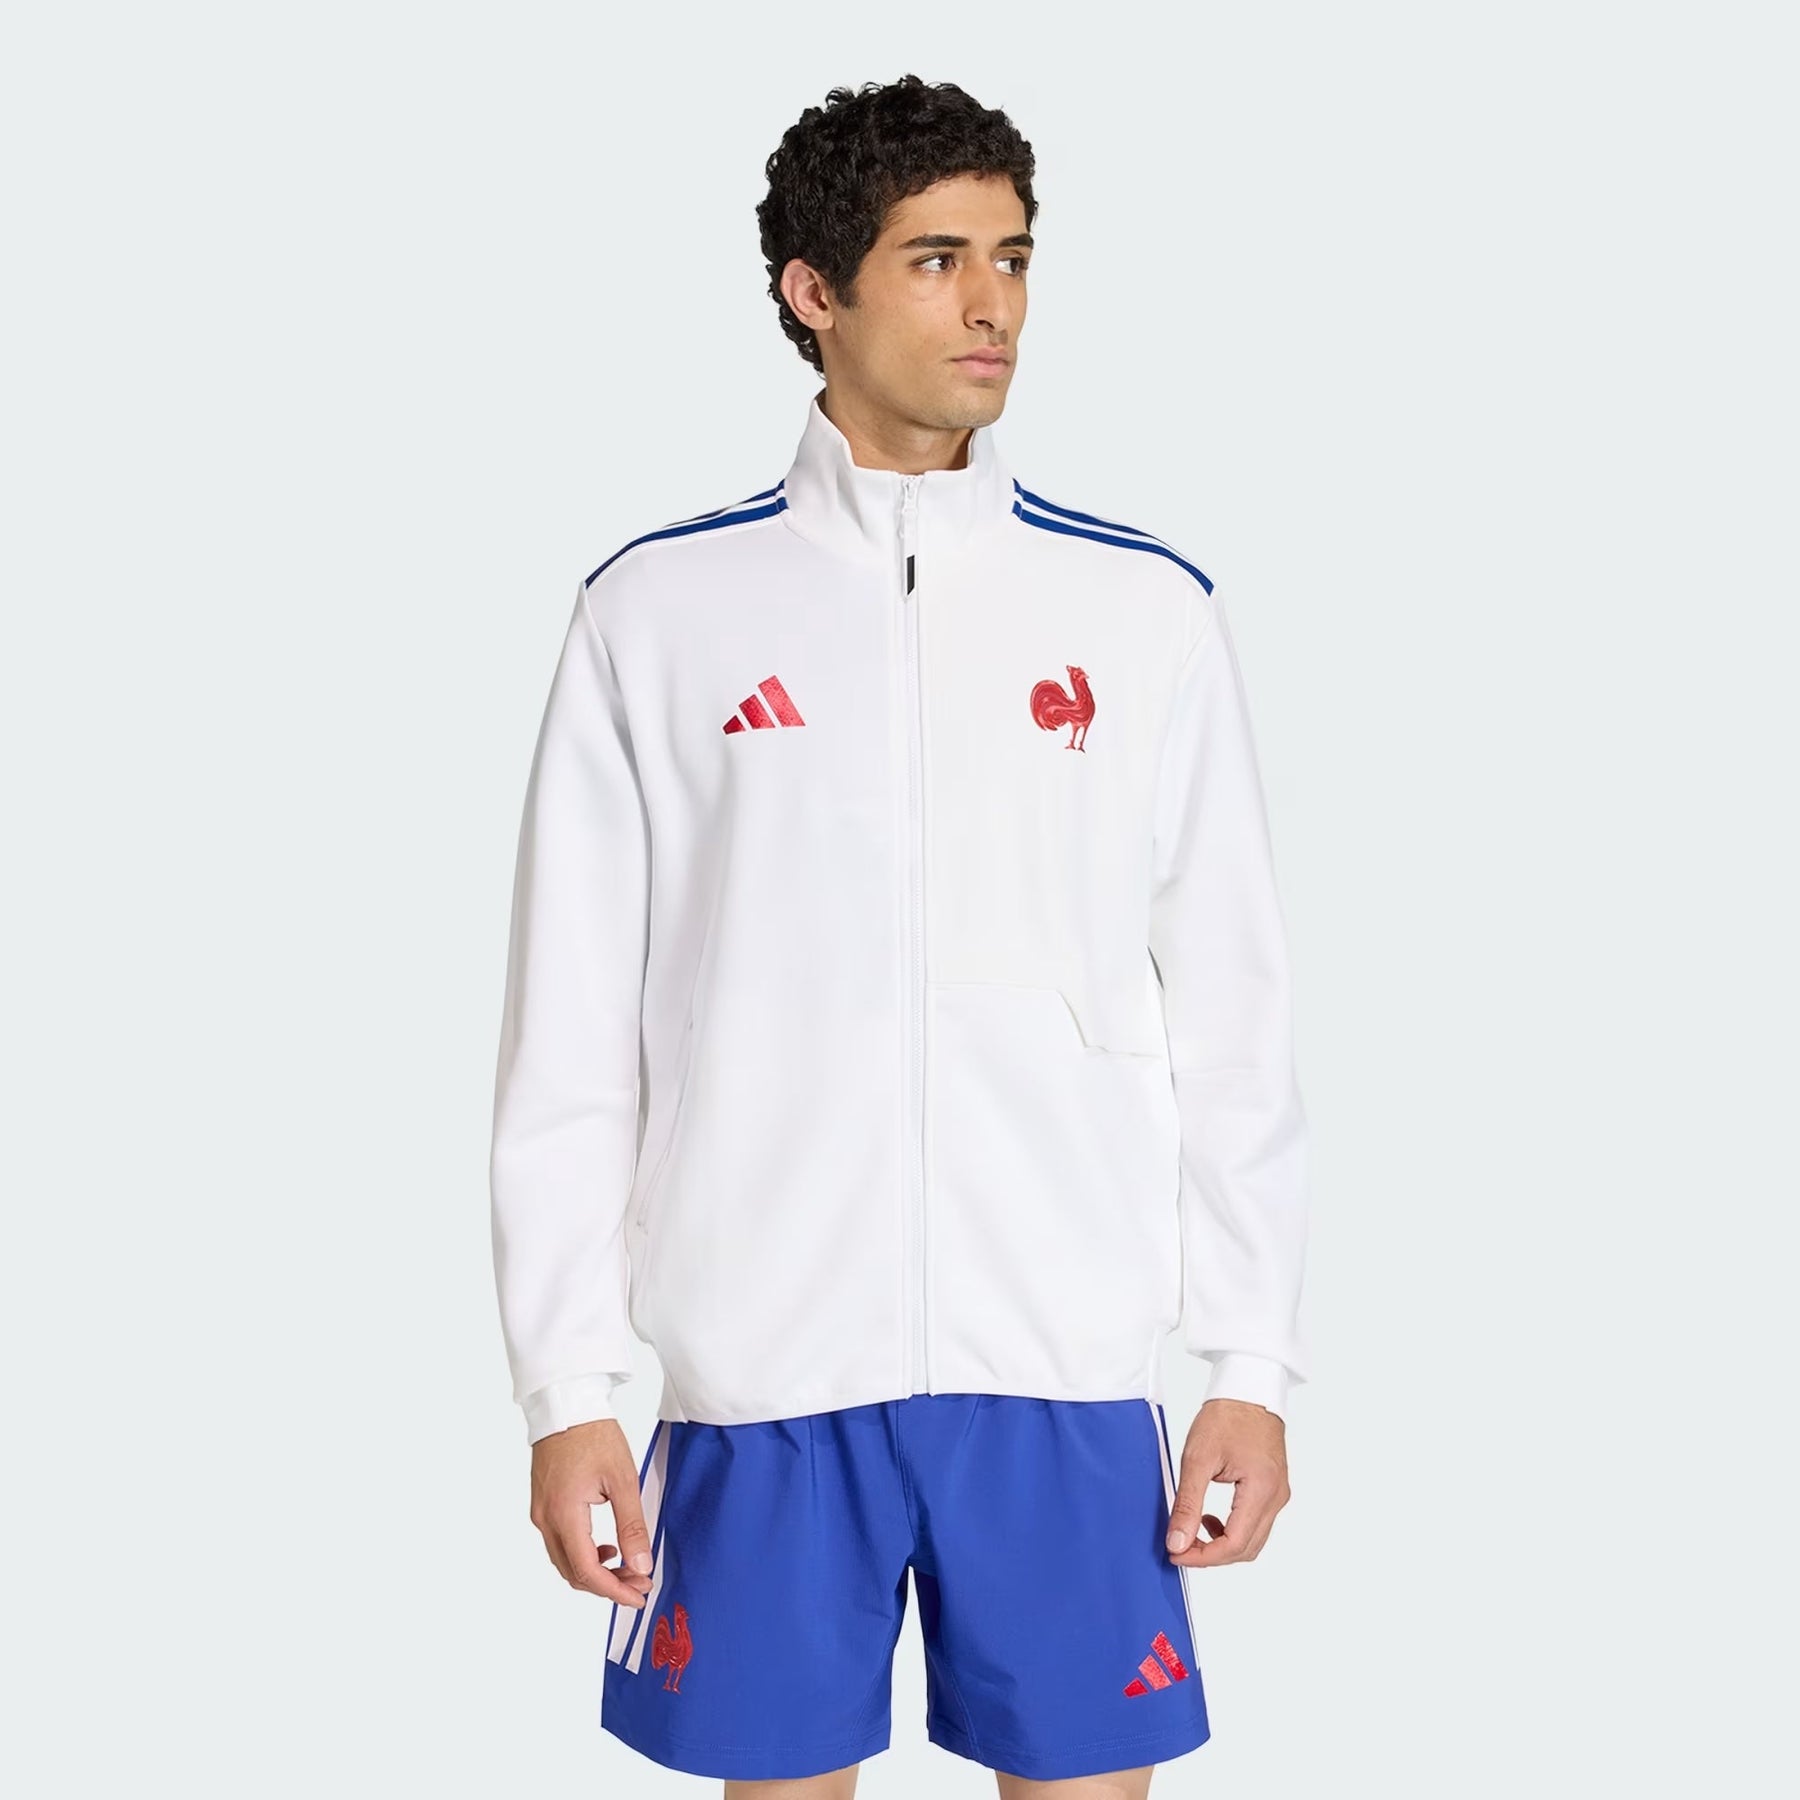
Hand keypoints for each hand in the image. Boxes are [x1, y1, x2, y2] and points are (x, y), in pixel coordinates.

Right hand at [529, 1418, 656, 1605]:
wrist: (566, 1404)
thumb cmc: (594, 1434)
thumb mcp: (622, 1479)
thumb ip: (632, 1525)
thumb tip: (641, 1564)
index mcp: (564, 1514)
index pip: (586, 1571)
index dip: (613, 1590)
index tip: (637, 1595)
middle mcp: (545, 1519)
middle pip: (573, 1573)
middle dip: (607, 1585)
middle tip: (639, 1582)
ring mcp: (540, 1513)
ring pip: (565, 1562)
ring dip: (595, 1572)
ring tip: (627, 1567)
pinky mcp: (542, 1505)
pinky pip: (560, 1544)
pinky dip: (583, 1555)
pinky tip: (607, 1548)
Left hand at [1165, 1398, 1290, 1568]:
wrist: (1248, 1389)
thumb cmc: (1226, 1416)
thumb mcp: (1198, 1458)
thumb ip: (1187, 1503)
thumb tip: (1177, 1541)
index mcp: (1261, 1490)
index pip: (1234, 1544)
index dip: (1203, 1557)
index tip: (1176, 1553)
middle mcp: (1276, 1497)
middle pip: (1246, 1548)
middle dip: (1211, 1555)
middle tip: (1179, 1546)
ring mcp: (1278, 1494)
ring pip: (1253, 1540)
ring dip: (1222, 1544)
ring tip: (1192, 1531)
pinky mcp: (1274, 1489)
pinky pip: (1256, 1524)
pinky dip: (1233, 1530)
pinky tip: (1210, 1518)